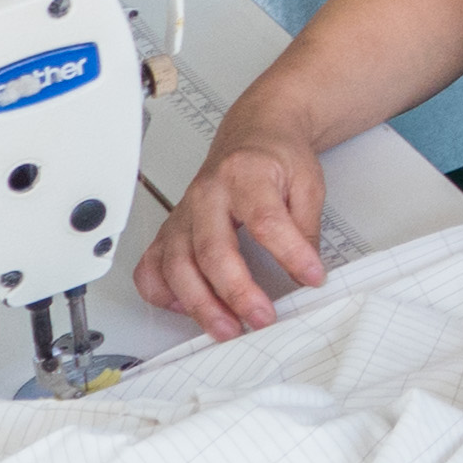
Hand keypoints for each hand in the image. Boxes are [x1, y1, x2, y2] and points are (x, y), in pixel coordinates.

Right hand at [137, 128, 329, 339]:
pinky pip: (150, 267)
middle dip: (236, 292)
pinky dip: (162, 294)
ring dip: (200, 304)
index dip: (289, 253)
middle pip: (212, 250)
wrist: (254, 134)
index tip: (311, 277)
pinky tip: (186, 307)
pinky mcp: (169, 230)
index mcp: (244, 175)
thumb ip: (307, 226)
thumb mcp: (307, 181)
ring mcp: (182, 215)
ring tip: (227, 328)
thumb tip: (306, 270)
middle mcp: (206, 195)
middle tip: (261, 318)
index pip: (265, 220)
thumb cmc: (277, 156)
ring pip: (176, 265)